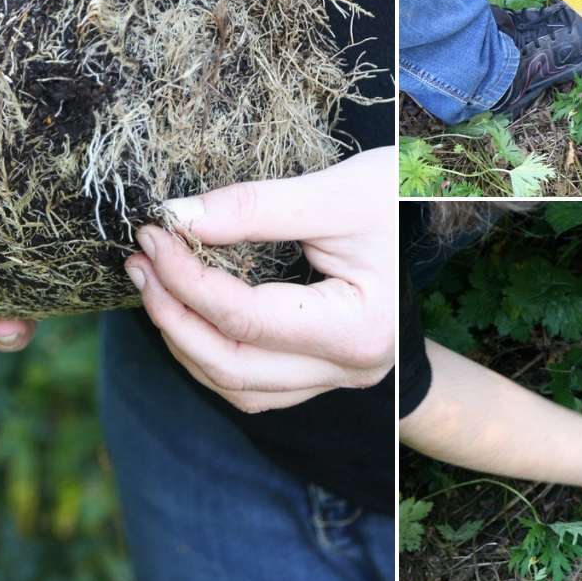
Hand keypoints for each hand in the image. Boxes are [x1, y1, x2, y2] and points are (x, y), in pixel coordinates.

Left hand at [124, 147, 394, 413]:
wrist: (441, 217)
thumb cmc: (401, 199)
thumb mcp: (335, 193)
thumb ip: (254, 208)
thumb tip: (176, 218)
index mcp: (358, 329)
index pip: (246, 318)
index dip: (187, 278)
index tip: (153, 234)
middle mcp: (349, 368)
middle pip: (234, 368)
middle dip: (174, 318)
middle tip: (140, 264)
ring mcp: (337, 375)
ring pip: (239, 388)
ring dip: (187, 343)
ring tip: (154, 286)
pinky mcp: (325, 368)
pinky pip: (255, 383)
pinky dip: (214, 354)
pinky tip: (191, 312)